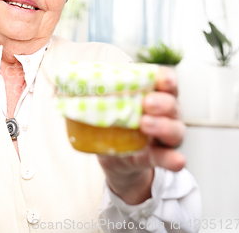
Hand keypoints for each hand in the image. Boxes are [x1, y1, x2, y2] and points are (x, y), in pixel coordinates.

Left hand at [97, 67, 184, 204]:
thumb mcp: (101, 107)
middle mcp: (165, 114)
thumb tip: (62, 87)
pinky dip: (173, 159)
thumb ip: (89, 95)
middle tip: (146, 103)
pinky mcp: (156, 157)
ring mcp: (163, 137)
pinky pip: (168, 157)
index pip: (166, 82)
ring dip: (163, 125)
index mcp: (151, 96)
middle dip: (162, 102)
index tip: (161, 79)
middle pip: (172, 104)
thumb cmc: (111, 124)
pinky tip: (176, 160)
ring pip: (176, 129)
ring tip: (145, 124)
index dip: (166, 79)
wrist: (113, 159)